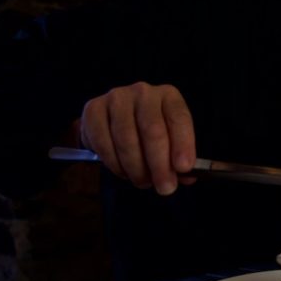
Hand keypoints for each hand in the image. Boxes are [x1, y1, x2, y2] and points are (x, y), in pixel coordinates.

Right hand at [77, 82, 195, 194]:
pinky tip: (123, 171)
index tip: (183, 168)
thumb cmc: (149, 134)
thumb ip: (179, 159)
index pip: (179, 118)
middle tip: (164, 187)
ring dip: (136, 168)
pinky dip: (114, 164)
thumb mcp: (170, 142)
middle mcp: (143, 92)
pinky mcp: (93, 109)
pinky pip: (103, 143)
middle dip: (159, 165)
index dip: (183, 144)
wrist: (115, 122)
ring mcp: (117, 98)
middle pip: (152, 131)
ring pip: (126, 140)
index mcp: (169, 97)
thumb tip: (187, 176)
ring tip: (143, 181)